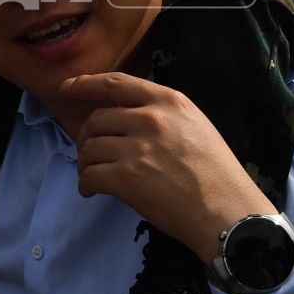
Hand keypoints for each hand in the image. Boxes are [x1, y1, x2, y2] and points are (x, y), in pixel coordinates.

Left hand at [62, 73, 271, 262]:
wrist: (227, 211)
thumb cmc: (216, 173)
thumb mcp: (195, 126)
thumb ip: (162, 114)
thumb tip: (123, 115)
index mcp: (169, 101)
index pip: (116, 82)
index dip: (86, 84)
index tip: (67, 88)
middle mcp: (151, 118)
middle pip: (96, 119)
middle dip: (86, 138)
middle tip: (90, 155)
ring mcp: (138, 148)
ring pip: (90, 148)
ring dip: (86, 164)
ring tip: (94, 176)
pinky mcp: (127, 178)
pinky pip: (90, 175)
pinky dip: (86, 184)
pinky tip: (92, 191)